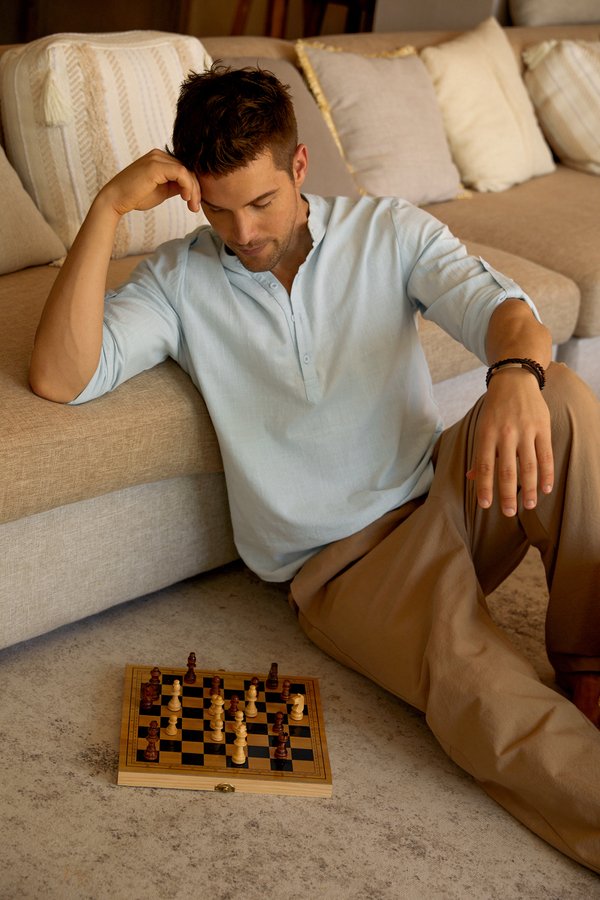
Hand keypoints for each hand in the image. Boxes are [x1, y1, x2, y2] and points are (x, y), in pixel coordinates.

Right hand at [98, 149, 200, 217]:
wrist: (116, 199)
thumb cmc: (136, 196)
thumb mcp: (162, 190)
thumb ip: (176, 186)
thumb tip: (191, 189)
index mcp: (160, 159)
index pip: (184, 169)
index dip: (194, 186)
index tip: (195, 204)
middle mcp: (159, 155)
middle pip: (188, 169)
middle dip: (196, 190)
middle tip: (196, 208)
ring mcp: (157, 158)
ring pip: (186, 171)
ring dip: (194, 190)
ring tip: (193, 206)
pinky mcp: (155, 166)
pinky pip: (181, 173)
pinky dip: (187, 186)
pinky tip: (186, 198)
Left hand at [466, 368, 553, 515]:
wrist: (514, 381)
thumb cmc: (494, 409)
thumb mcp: (481, 427)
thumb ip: (479, 454)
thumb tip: (471, 478)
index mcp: (486, 434)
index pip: (485, 466)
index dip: (485, 487)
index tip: (485, 505)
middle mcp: (505, 433)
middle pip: (506, 470)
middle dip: (507, 494)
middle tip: (509, 513)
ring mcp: (525, 430)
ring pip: (528, 466)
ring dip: (529, 489)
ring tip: (528, 506)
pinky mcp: (542, 428)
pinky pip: (546, 455)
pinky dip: (547, 474)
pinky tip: (545, 489)